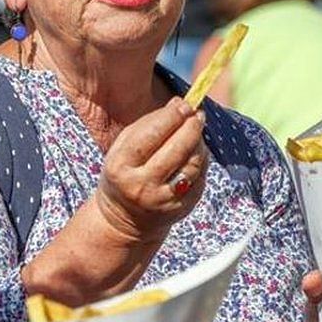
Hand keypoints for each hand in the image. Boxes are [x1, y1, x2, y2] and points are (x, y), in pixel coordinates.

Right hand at [96, 97, 207, 242]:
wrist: (124, 219)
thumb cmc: (124, 173)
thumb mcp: (122, 149)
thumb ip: (147, 124)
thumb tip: (180, 103)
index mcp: (120, 166)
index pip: (151, 135)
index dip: (171, 117)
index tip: (185, 104)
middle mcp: (140, 185)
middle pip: (176, 149)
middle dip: (191, 127)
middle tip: (198, 114)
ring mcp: (162, 199)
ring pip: (192, 163)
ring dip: (199, 143)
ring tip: (196, 132)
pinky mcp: (181, 208)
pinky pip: (199, 178)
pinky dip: (201, 161)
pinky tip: (195, 153)